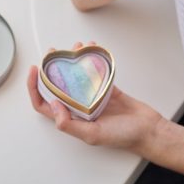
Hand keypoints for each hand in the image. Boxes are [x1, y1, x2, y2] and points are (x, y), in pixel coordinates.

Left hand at [27, 42, 165, 153]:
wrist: (148, 130)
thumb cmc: (123, 136)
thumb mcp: (93, 135)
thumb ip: (69, 124)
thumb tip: (52, 105)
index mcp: (72, 119)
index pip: (44, 104)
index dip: (35, 87)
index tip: (34, 70)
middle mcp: (79, 107)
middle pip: (58, 85)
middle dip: (52, 67)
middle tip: (53, 52)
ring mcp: (92, 96)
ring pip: (76, 75)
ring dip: (73, 60)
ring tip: (76, 47)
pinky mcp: (106, 88)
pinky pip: (94, 71)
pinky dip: (92, 59)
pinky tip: (92, 49)